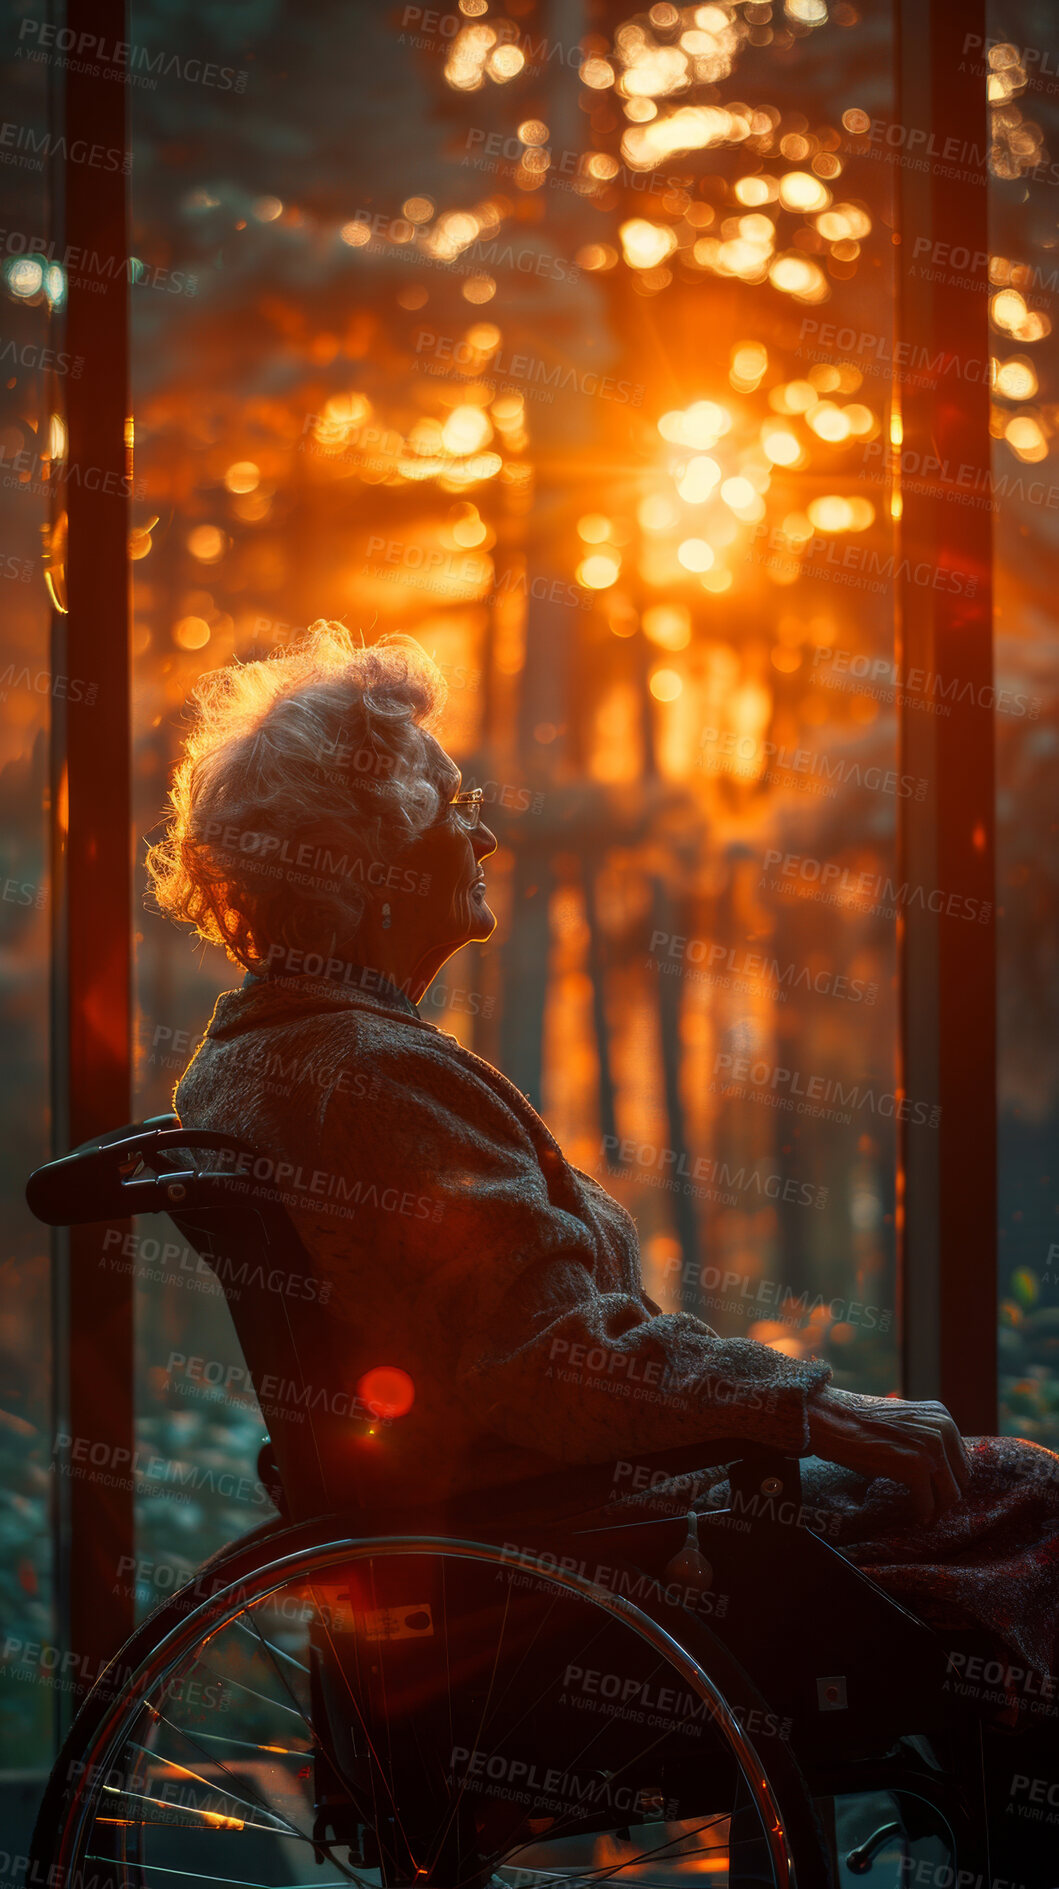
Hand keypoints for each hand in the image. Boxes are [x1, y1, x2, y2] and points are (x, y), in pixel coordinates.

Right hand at [807, 1385, 970, 1523]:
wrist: (834, 1419)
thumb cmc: (862, 1425)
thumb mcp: (906, 1425)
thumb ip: (928, 1440)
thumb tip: (943, 1476)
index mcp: (943, 1416)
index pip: (961, 1460)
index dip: (949, 1481)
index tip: (935, 1495)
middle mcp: (943, 1428)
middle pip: (961, 1478)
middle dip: (945, 1497)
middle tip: (930, 1509)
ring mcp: (931, 1447)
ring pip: (951, 1495)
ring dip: (937, 1510)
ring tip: (923, 1516)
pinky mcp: (915, 1467)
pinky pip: (928, 1504)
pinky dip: (922, 1514)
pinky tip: (914, 1517)